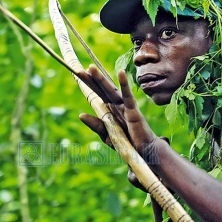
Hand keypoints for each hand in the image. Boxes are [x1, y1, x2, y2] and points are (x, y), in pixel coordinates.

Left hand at [79, 66, 168, 187]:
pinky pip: (128, 96)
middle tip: (79, 69)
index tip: (78, 73)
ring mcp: (125, 106)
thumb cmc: (126, 142)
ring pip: (111, 90)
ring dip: (101, 79)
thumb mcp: (107, 134)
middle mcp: (116, 105)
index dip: (89, 84)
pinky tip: (121, 72)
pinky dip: (124, 84)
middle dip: (91, 80)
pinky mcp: (133, 110)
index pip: (97, 94)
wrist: (142, 152)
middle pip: (101, 89)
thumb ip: (95, 124)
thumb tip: (80, 114)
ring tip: (91, 69)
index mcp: (109, 109)